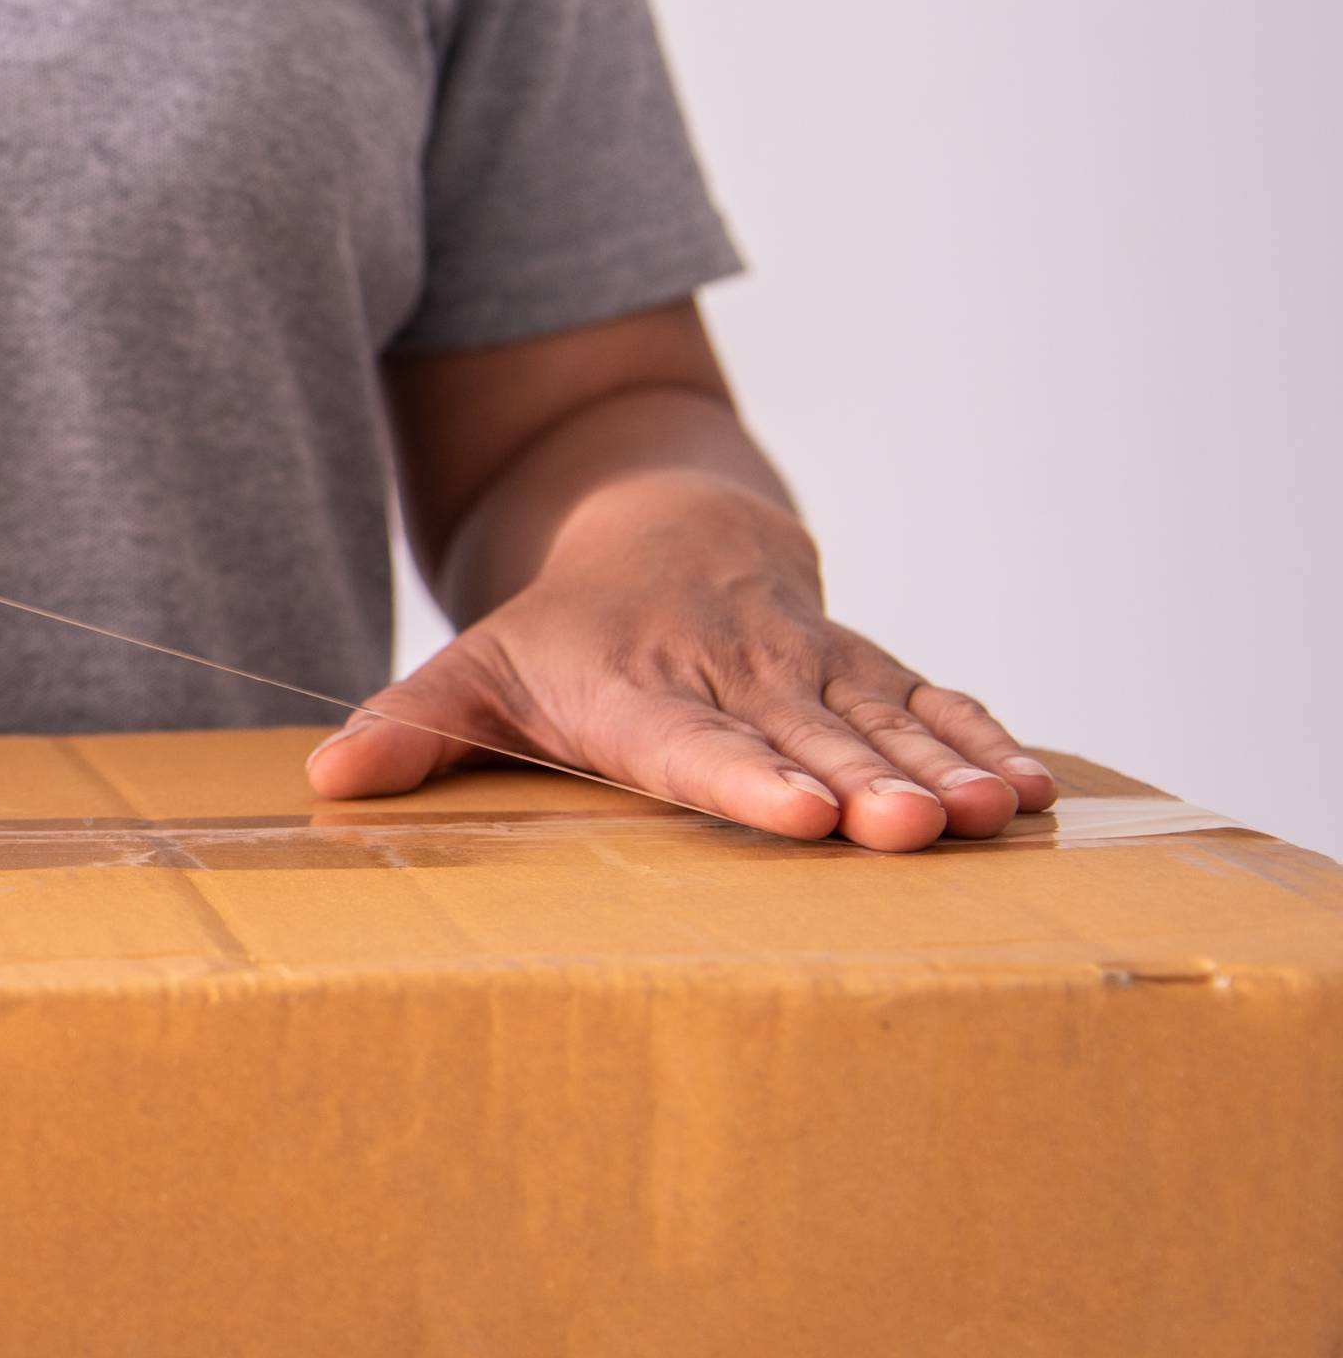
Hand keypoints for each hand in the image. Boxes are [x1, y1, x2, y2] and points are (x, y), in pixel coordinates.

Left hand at [306, 468, 1057, 849]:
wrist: (657, 528)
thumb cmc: (559, 633)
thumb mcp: (474, 672)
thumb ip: (411, 730)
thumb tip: (326, 782)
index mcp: (636, 687)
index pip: (691, 740)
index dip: (746, 777)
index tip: (800, 813)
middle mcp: (732, 672)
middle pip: (802, 735)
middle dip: (864, 783)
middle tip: (912, 829)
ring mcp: (807, 666)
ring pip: (879, 719)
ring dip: (938, 768)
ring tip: (989, 816)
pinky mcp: (863, 666)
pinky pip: (930, 698)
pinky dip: (983, 737)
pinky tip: (1031, 789)